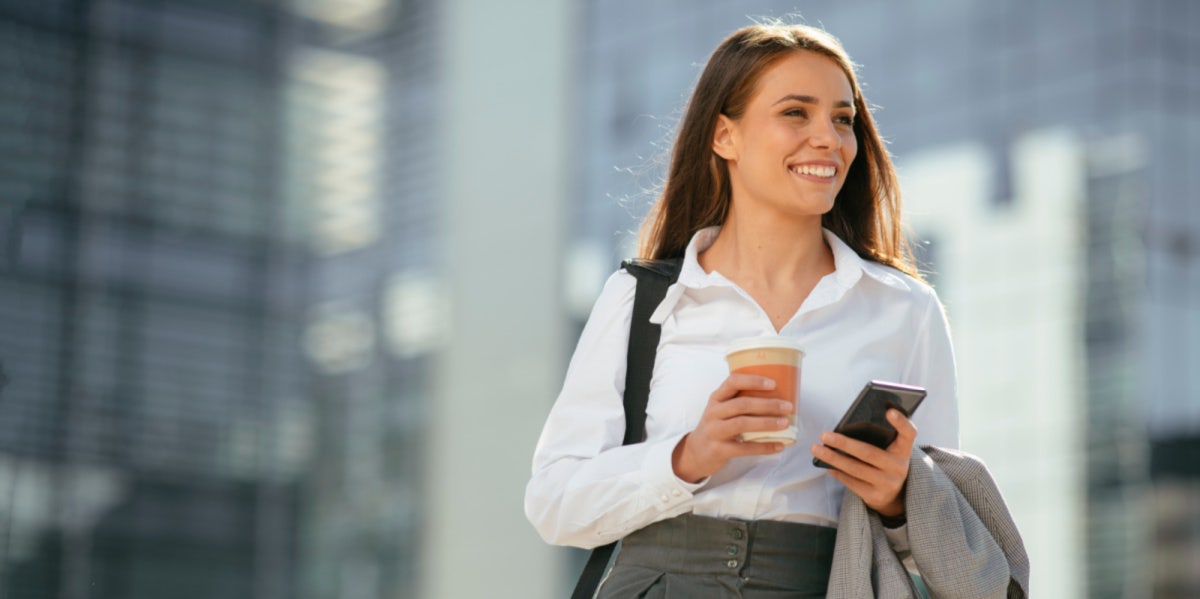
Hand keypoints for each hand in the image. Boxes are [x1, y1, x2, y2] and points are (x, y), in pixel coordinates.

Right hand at [671, 374, 791, 482]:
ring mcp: (715, 431)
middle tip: (787, 407)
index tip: (773, 383)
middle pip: (742, 404)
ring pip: (742, 424)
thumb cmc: (716, 427)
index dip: (753, 381)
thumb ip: (740, 402)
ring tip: (785, 424)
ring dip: (766, 423)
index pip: (732, 382)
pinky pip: (744, 448)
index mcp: (716, 398)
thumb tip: (778, 397)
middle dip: (767, 404)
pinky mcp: (719, 449)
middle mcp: (714, 412)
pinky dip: (763, 447)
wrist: (696, 452)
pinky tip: (778, 445)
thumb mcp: (721, 410)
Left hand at [809, 409, 915, 516]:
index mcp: (904, 449)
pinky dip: (837, 472)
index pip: (909, 433)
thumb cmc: (884, 461)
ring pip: (856, 469)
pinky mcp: (876, 496)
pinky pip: (852, 483)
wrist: (893, 494)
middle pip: (869, 453)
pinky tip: (826, 464)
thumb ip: (878, 437)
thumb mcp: (889, 449)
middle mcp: (899, 466)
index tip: (889, 410)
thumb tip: (846, 427)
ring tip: (816, 449)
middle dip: (844, 443)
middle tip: (824, 435)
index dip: (901, 422)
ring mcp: (888, 483)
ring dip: (833, 458)